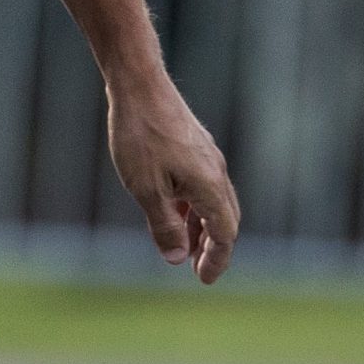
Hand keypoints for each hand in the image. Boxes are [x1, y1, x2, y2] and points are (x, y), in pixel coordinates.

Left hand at [108, 74, 238, 281]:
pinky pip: (201, 183)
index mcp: (210, 186)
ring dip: (201, 225)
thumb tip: (176, 257)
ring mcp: (206, 155)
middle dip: (212, 247)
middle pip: (225, 219)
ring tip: (182, 243)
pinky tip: (173, 206)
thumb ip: (164, 225)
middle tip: (196, 267)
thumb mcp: (145, 188)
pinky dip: (192, 203)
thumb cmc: (140, 136)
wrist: (138, 83)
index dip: (216, 260)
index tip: (203, 280)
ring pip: (212, 200)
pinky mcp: (194, 143)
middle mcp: (216, 171)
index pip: (224, 235)